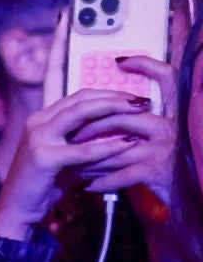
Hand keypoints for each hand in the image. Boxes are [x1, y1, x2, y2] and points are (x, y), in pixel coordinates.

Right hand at [0, 87, 158, 239]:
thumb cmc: (45, 183)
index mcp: (41, 119)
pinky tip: (127, 144)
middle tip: (142, 100)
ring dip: (112, 108)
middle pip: (80, 99)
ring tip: (139, 110)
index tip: (133, 95)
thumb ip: (84, 142)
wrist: (17, 208)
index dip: (107, 93)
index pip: (77, 97)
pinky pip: (82, 150)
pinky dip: (107, 146)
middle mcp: (37, 122)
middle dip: (114, 96)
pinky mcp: (43, 158)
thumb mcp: (65, 156)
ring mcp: (38, 138)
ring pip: (79, 114)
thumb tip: (123, 135)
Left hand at [81, 57, 177, 202]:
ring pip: (115, 147)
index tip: (121, 61)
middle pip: (121, 116)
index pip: (168, 77)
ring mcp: (165, 146)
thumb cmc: (173, 168)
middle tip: (70, 137)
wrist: (193, 199)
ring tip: (73, 165)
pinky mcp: (159, 170)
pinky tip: (89, 186)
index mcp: (175, 112)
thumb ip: (140, 122)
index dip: (148, 65)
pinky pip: (120, 174)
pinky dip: (102, 181)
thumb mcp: (163, 138)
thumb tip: (105, 107)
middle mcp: (173, 124)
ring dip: (90, 158)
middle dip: (90, 129)